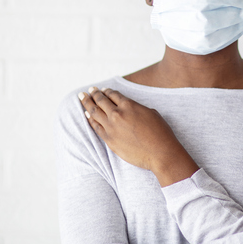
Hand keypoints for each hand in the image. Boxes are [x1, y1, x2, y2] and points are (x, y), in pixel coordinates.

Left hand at [78, 87, 198, 185]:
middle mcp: (118, 114)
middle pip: (101, 101)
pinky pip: (95, 127)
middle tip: (89, 90)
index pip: (113, 94)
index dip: (107, 91)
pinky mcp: (109, 140)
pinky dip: (90, 119)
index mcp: (129, 105)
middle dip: (94, 94)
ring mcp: (111, 127)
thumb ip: (136, 108)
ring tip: (82, 98)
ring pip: (94, 112)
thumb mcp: (151, 113)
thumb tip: (129, 108)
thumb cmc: (160, 133)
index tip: (102, 90)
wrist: (160, 153)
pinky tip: (87, 115)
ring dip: (87, 103)